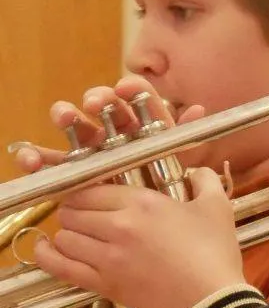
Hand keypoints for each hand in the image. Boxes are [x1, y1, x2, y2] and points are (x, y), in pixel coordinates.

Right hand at [10, 77, 204, 173]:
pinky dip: (38, 157)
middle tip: (95, 103)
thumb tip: (199, 109)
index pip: (137, 97)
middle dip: (98, 99)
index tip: (126, 88)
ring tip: (63, 115)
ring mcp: (91, 148)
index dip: (133, 89)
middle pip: (103, 106)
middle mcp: (114, 129)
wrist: (149, 219)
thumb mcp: (180, 160)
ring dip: (67, 116)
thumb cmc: (165, 183)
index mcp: (142, 122)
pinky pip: (52, 161)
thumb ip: (185, 135)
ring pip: (76, 126)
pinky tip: (31, 157)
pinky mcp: (71, 170)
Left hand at [34, 167, 244, 307]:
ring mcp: (107, 257)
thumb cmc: (216, 252)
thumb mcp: (218, 207)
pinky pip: (61, 266)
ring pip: (65, 237)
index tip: (95, 197)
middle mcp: (118, 226)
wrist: (211, 301)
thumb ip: (204, 180)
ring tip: (79, 236)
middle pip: (73, 211)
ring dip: (67, 234)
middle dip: (75, 211)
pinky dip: (47, 256)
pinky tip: (45, 249)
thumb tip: (197, 171)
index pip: (93, 189)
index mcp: (143, 203)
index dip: (89, 192)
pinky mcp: (103, 283)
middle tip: (87, 216)